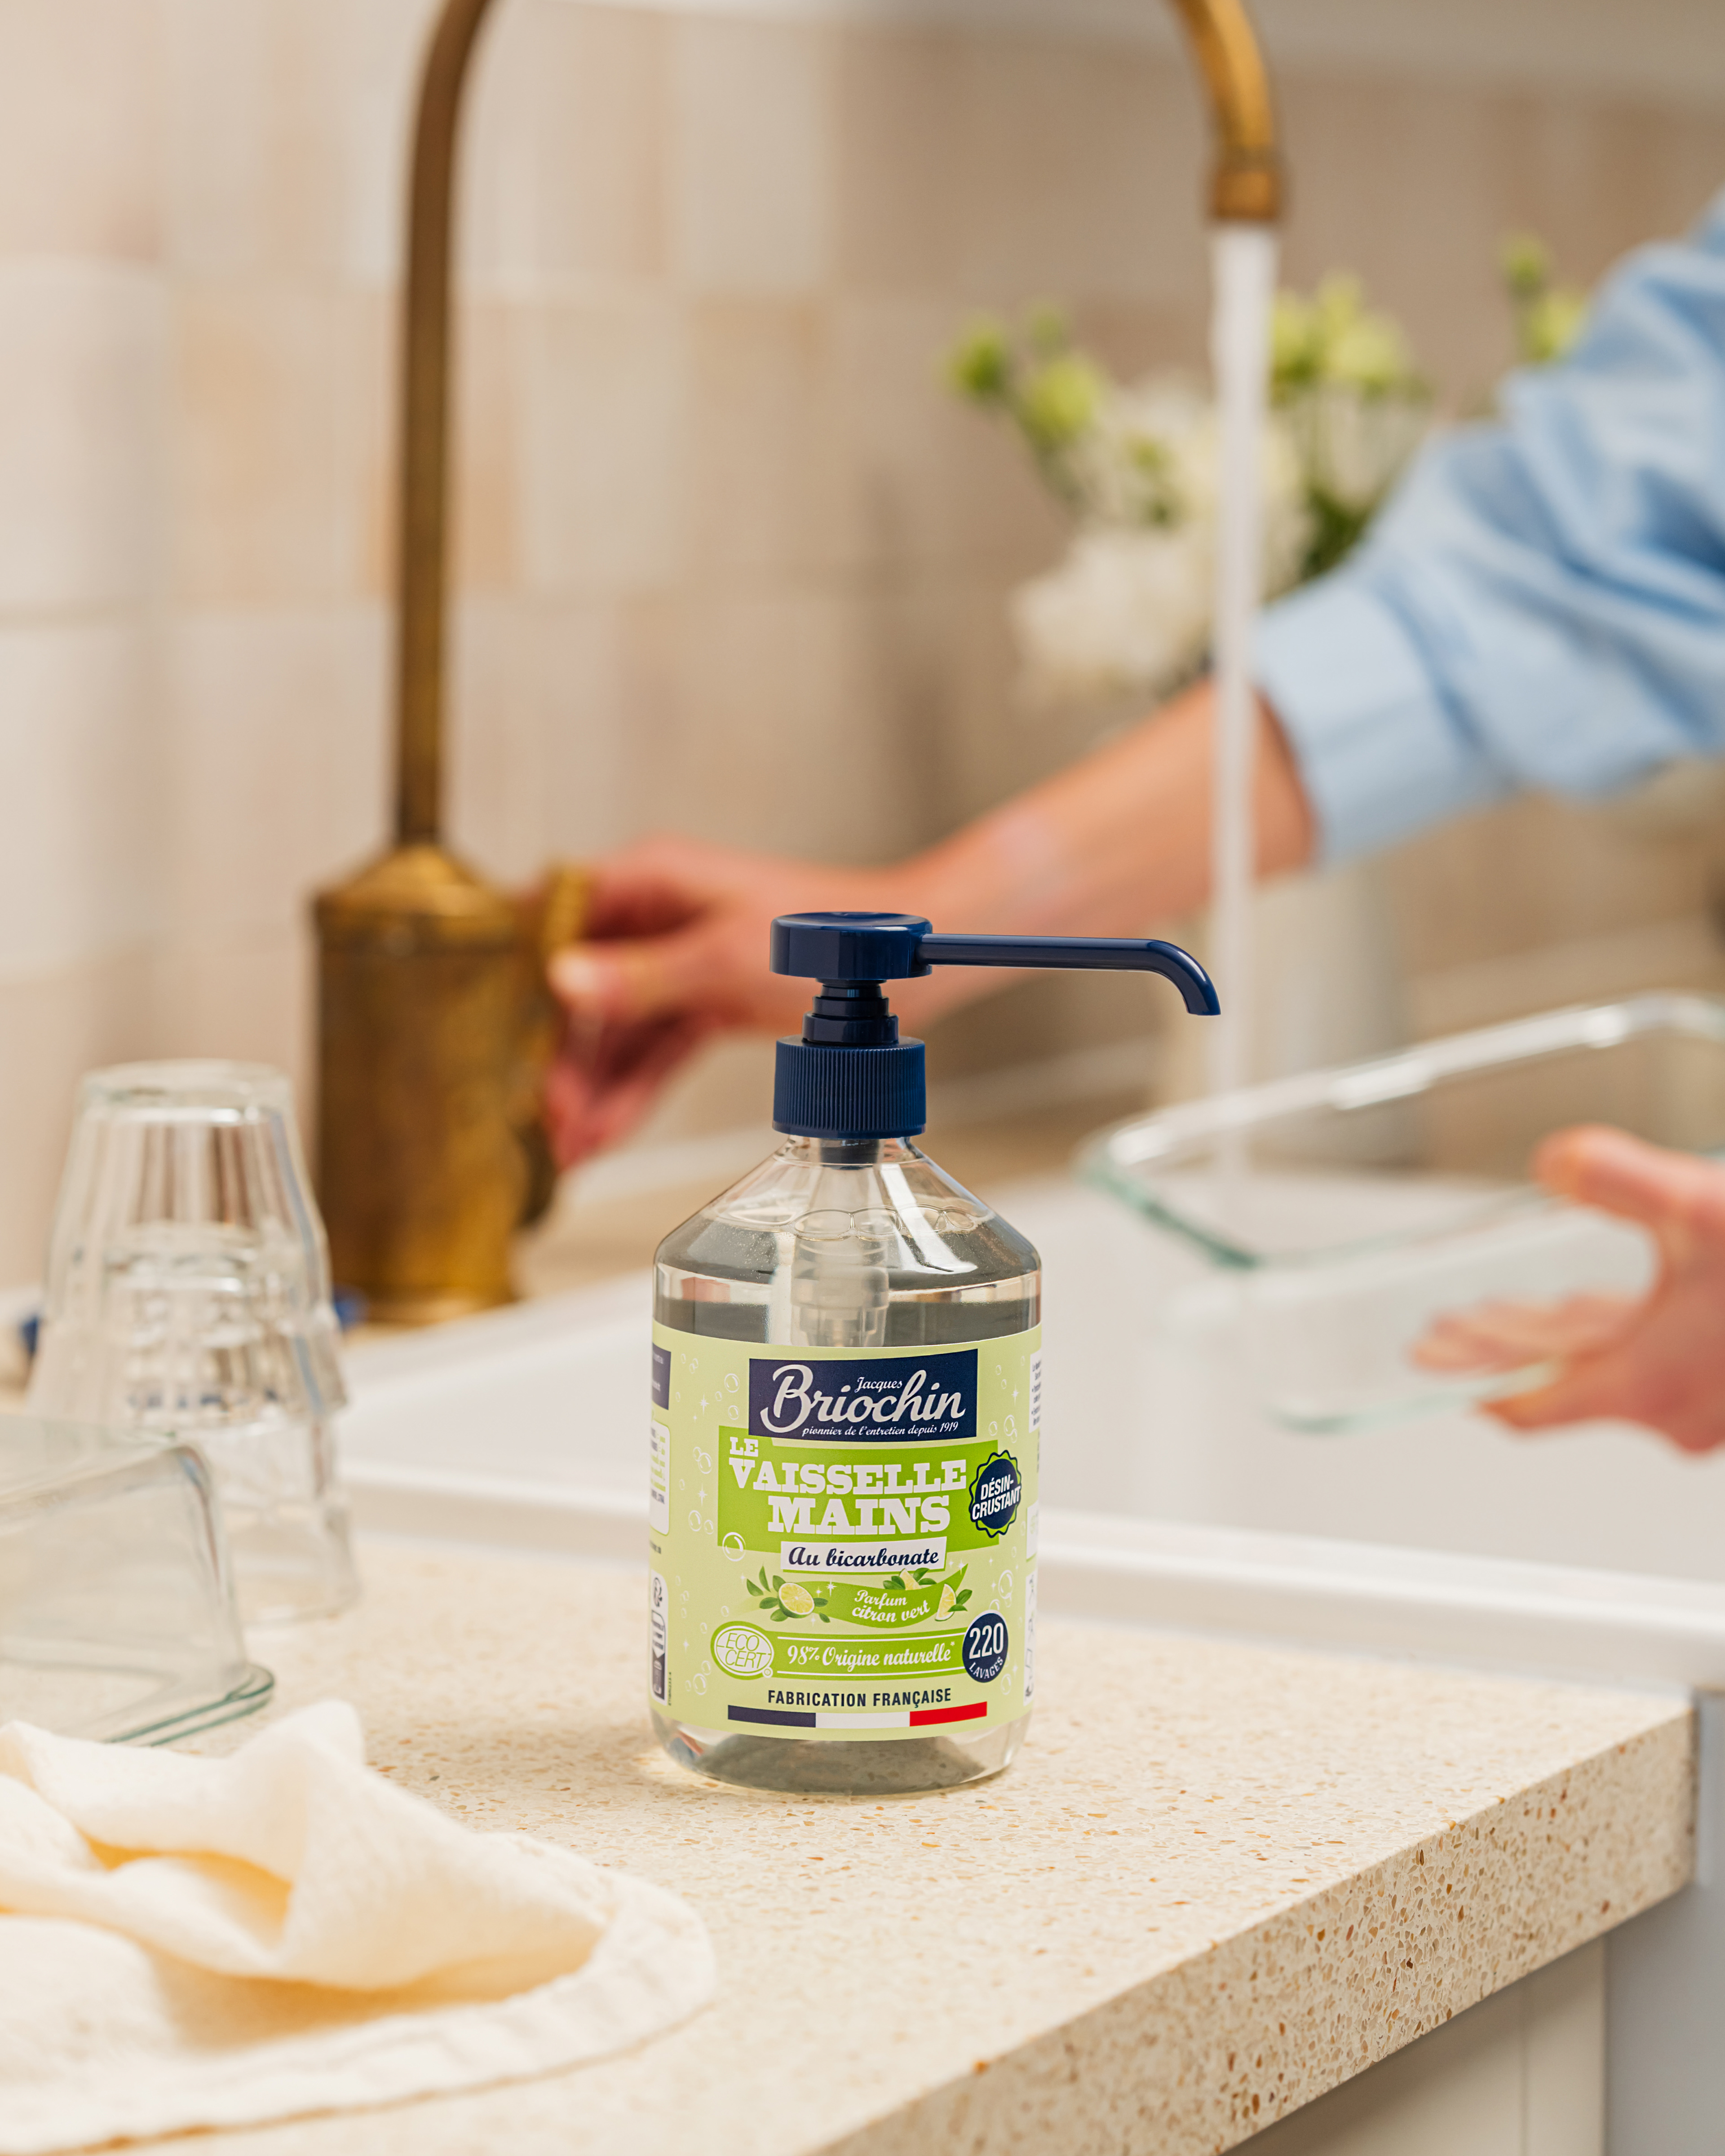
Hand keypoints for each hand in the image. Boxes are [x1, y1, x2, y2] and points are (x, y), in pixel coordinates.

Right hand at [543, 835, 916, 1168]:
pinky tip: (600, 1136)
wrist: (890, 965)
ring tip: (564, 1146)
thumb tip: (563, 980)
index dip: (517, 971)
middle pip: (578, 989)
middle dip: (556, 1057)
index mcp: (647, 879)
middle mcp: (649, 918)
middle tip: (541, 1116)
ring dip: (588, 1088)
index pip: (553, 916)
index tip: (490, 1029)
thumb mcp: (723, 956)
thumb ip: (642, 974)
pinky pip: (649, 1053)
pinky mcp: (695, 1005)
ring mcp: (670, 964)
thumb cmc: (823, 934)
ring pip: (611, 1032)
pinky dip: (627, 1093)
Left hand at [1412, 1126, 1724, 1452]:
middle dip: (1507, 1351)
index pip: (1533, 1405)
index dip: (1477, 1383)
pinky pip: (1663, 1362)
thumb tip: (1554, 1163)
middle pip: (1568, 1385)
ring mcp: (1719, 1405)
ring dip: (1565, 1341)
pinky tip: (1604, 1305)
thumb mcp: (1699, 1204)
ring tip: (1512, 1312)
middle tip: (1448, 1331)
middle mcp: (1681, 1411)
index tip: (1435, 1366)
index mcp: (1651, 1385)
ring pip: (1619, 1371)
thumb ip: (1614, 1178)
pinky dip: (1623, 1336)